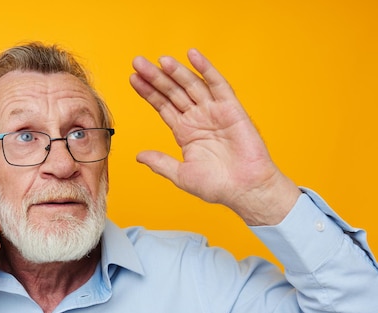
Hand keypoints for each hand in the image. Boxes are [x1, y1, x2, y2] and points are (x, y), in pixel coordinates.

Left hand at [130, 49, 299, 224]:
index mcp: (185, 131)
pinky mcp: (231, 109)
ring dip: (176, 71)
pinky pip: (218, 85)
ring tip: (160, 60)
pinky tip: (193, 55)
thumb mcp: (181, 174)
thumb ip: (160, 163)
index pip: (162, 106)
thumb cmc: (217, 186)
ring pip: (191, 85)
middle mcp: (198, 118)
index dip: (148, 92)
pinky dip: (206, 69)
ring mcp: (214, 111)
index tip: (133, 78)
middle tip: (138, 62)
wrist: (245, 190)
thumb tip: (139, 156)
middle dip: (156, 77)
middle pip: (173, 92)